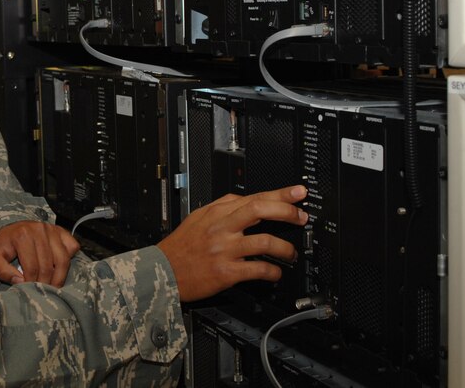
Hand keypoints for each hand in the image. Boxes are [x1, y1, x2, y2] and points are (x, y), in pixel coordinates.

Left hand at [0, 221, 80, 286]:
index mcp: (22, 236)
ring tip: (54, 287)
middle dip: (46, 283)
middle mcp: (40, 230)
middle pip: (48, 265)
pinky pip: (72, 247)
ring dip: (60, 276)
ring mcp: (52, 229)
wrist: (9, 226)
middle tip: (42, 292)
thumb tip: (20, 282)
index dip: (32, 282)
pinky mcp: (61, 231)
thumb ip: (2, 271)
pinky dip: (69, 259)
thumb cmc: (3, 244)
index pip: (32, 267)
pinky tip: (59, 267)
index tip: (29, 290)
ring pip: (63, 259)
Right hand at [157, 185, 308, 301]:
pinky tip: (276, 273)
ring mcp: (224, 250)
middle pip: (260, 211)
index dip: (279, 194)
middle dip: (286, 212)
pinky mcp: (226, 272)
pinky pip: (258, 269)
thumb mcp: (198, 218)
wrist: (163, 271)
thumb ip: (222, 207)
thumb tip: (247, 200)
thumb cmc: (180, 247)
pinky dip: (272, 271)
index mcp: (216, 213)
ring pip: (264, 242)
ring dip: (285, 248)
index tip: (297, 192)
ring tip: (291, 252)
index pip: (253, 197)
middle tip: (301, 217)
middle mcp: (221, 228)